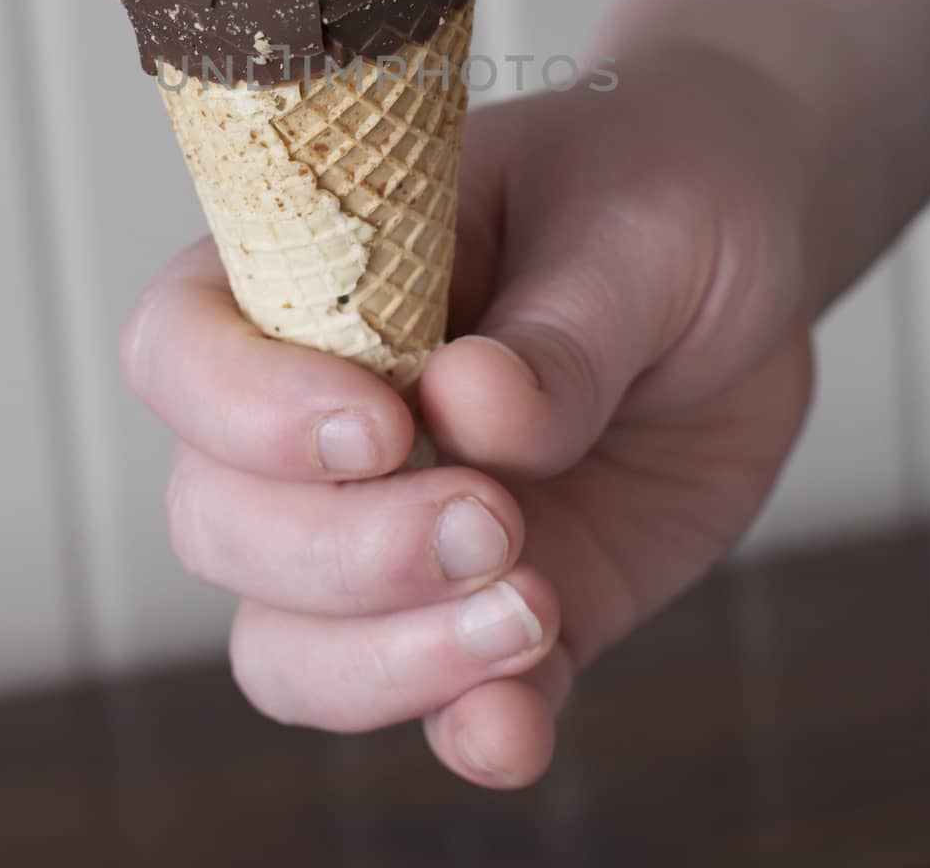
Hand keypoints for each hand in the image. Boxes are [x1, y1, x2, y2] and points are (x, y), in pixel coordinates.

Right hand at [121, 44, 813, 788]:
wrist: (748, 277)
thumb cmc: (654, 197)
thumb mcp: (629, 228)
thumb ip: (557, 328)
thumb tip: (471, 408)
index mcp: (313, 277)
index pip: (181, 349)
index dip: (242, 406)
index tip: (382, 423)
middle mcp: (321, 415)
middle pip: (218, 520)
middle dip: (339, 550)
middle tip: (496, 515)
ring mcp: (397, 525)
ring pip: (289, 644)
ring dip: (386, 659)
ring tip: (534, 610)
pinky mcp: (490, 611)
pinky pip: (441, 708)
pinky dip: (468, 733)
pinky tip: (521, 723)